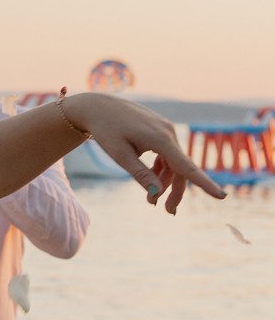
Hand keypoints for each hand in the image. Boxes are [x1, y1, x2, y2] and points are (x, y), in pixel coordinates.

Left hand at [65, 93, 226, 212]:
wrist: (99, 107)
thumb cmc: (106, 131)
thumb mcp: (120, 156)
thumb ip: (140, 174)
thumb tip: (156, 194)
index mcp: (161, 139)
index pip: (186, 166)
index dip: (204, 183)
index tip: (221, 196)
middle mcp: (169, 132)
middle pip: (181, 168)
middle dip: (175, 191)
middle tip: (168, 212)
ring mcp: (166, 130)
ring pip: (174, 162)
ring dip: (166, 182)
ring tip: (151, 200)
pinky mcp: (161, 131)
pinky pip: (167, 155)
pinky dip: (161, 170)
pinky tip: (152, 180)